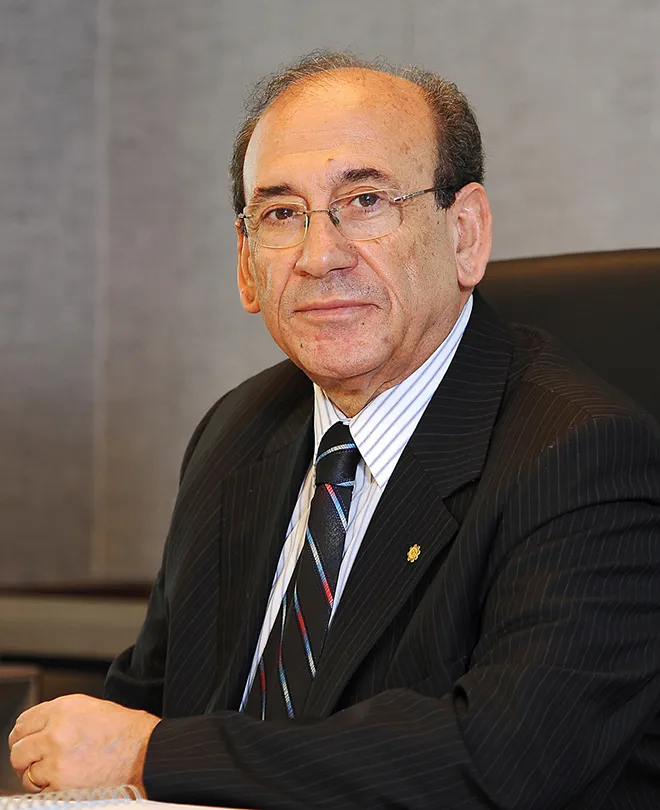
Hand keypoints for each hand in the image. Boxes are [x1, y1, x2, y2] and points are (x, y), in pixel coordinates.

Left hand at [8, 694, 159, 793]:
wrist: (146, 753)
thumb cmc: (127, 732)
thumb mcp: (92, 709)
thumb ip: (62, 717)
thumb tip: (40, 730)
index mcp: (64, 708)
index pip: (23, 723)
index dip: (23, 736)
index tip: (25, 743)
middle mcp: (56, 731)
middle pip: (18, 750)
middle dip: (26, 759)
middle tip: (35, 763)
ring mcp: (56, 759)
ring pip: (26, 773)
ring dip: (38, 776)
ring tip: (56, 774)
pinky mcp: (60, 783)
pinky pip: (41, 792)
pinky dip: (50, 790)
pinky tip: (67, 783)